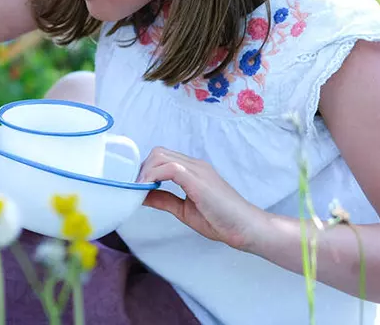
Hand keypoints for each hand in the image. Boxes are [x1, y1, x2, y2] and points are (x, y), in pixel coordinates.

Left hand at [138, 147, 268, 250]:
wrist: (245, 228)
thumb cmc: (220, 220)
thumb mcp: (184, 210)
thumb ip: (164, 200)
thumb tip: (142, 195)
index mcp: (192, 170)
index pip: (162, 157)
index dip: (145, 169)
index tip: (135, 186)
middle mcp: (194, 165)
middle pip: (158, 152)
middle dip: (141, 168)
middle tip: (134, 188)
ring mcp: (197, 170)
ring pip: (161, 156)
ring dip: (144, 171)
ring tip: (138, 190)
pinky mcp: (198, 179)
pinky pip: (170, 167)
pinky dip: (153, 176)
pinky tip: (147, 190)